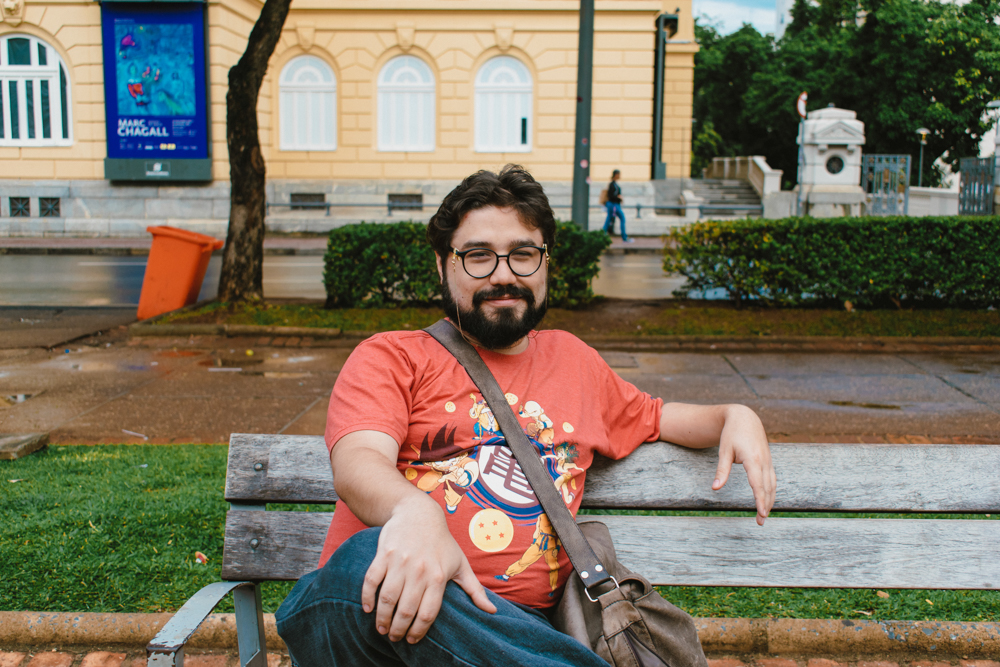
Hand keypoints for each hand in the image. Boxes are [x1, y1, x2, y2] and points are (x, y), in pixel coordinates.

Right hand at [361, 495, 496, 643]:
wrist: (419, 513)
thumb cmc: (442, 542)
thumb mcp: (461, 563)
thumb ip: (474, 589)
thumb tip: (491, 610)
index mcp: (438, 577)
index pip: (427, 614)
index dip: (418, 632)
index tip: (412, 640)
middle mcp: (419, 571)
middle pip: (406, 610)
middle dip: (398, 630)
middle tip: (394, 637)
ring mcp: (400, 563)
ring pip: (387, 598)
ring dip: (382, 618)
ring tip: (381, 628)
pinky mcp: (384, 554)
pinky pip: (371, 580)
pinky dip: (367, 596)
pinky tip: (368, 609)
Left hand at [713, 405, 774, 524]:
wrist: (744, 417)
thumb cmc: (731, 434)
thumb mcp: (724, 451)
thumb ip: (722, 471)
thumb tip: (715, 488)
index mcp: (753, 459)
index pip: (758, 484)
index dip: (760, 499)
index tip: (761, 513)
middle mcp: (764, 461)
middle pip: (767, 488)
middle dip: (765, 506)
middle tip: (760, 522)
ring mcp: (768, 461)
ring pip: (772, 485)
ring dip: (769, 501)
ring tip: (763, 516)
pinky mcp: (768, 461)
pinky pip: (772, 480)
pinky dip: (771, 492)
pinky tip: (767, 501)